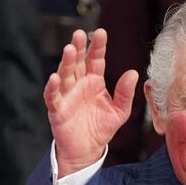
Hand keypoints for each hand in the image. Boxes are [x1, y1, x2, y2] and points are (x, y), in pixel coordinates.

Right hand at [44, 29, 138, 176]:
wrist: (88, 151)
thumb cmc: (102, 129)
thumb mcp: (120, 111)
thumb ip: (125, 93)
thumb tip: (133, 73)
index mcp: (94, 82)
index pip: (95, 59)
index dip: (97, 47)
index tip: (101, 33)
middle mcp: (79, 85)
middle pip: (77, 62)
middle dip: (78, 48)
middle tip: (79, 34)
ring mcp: (67, 96)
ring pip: (64, 74)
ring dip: (65, 62)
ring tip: (69, 49)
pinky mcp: (57, 109)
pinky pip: (53, 96)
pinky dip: (52, 87)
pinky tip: (54, 78)